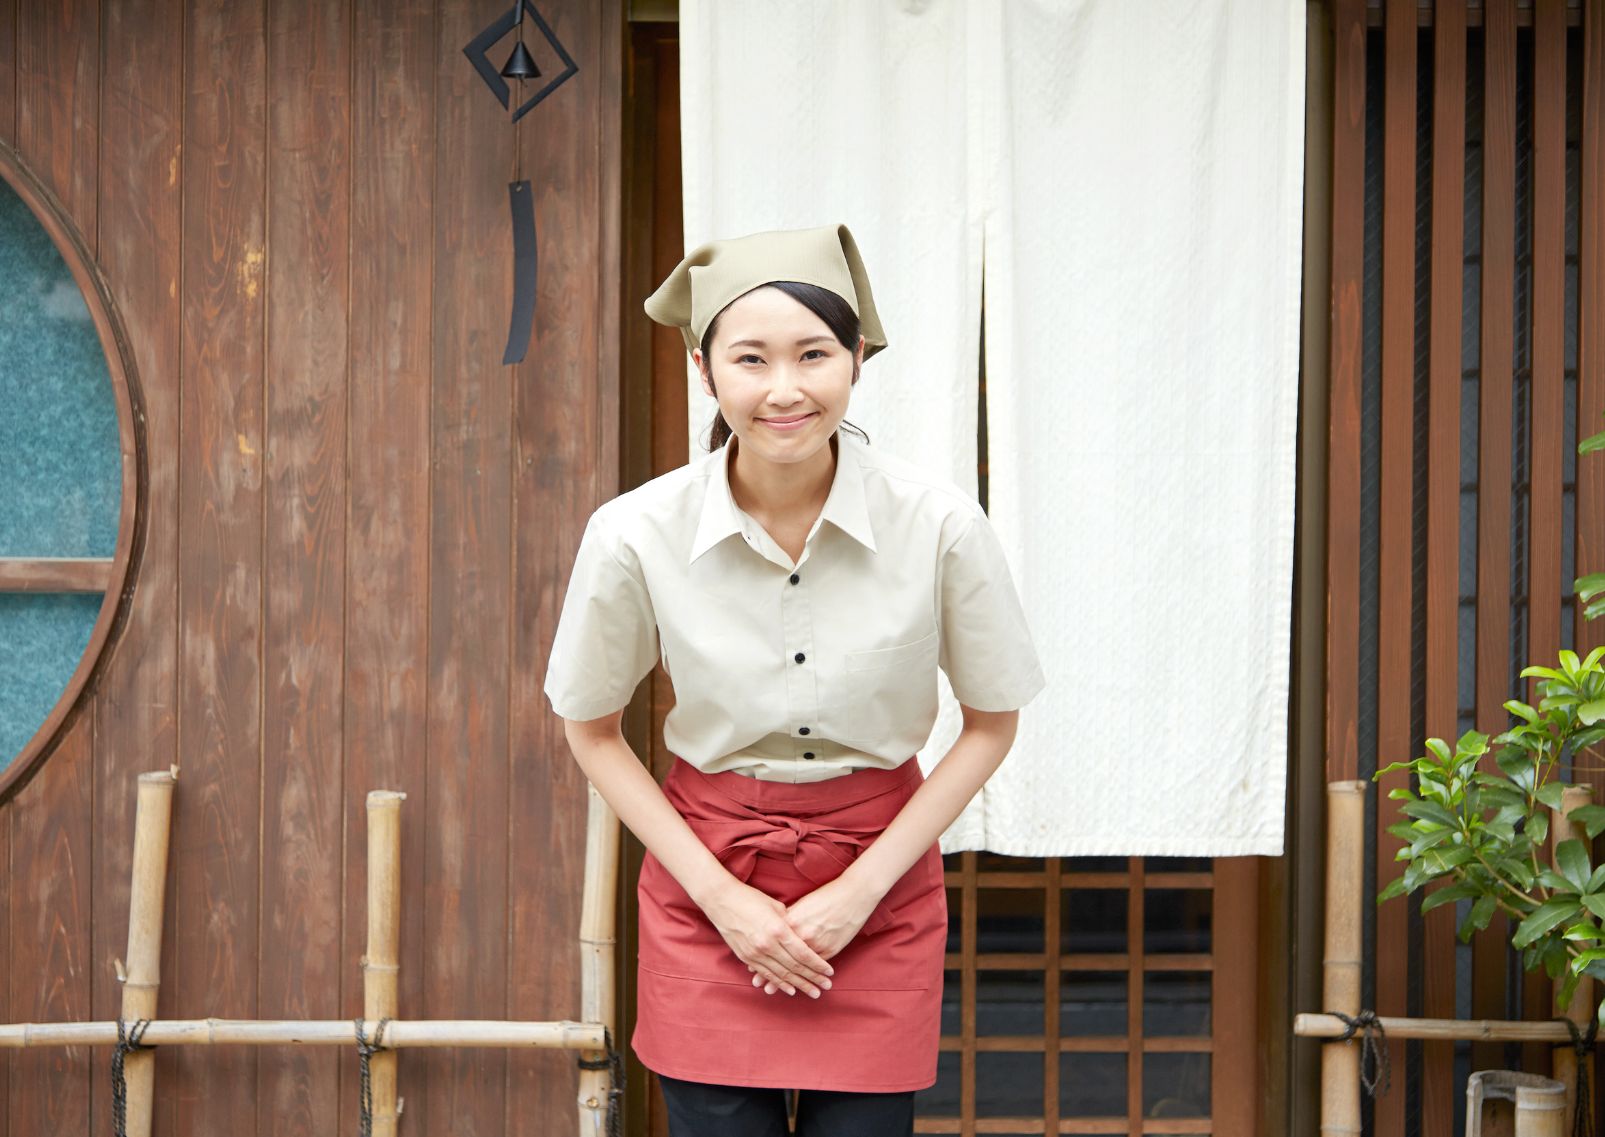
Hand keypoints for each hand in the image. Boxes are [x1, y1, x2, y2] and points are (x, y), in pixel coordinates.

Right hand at [700, 877, 834, 997]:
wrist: (721, 900)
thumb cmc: (751, 898)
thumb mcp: (775, 907)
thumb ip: (790, 923)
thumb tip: (802, 935)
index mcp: (778, 929)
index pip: (803, 953)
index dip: (818, 964)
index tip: (830, 971)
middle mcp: (767, 944)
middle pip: (795, 967)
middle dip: (812, 978)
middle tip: (826, 987)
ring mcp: (755, 953)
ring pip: (781, 974)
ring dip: (799, 985)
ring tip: (813, 992)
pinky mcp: (745, 957)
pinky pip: (766, 974)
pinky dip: (779, 983)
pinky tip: (790, 990)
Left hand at [749, 874, 882, 994]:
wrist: (853, 895)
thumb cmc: (826, 896)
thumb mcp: (802, 904)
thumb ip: (788, 918)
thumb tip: (775, 928)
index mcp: (791, 922)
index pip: (772, 944)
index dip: (762, 957)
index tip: (753, 968)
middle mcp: (801, 935)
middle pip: (783, 959)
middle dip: (771, 975)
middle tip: (761, 986)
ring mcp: (816, 944)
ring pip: (798, 967)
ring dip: (788, 980)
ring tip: (775, 990)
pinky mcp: (829, 949)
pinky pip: (813, 967)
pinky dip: (805, 975)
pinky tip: (800, 983)